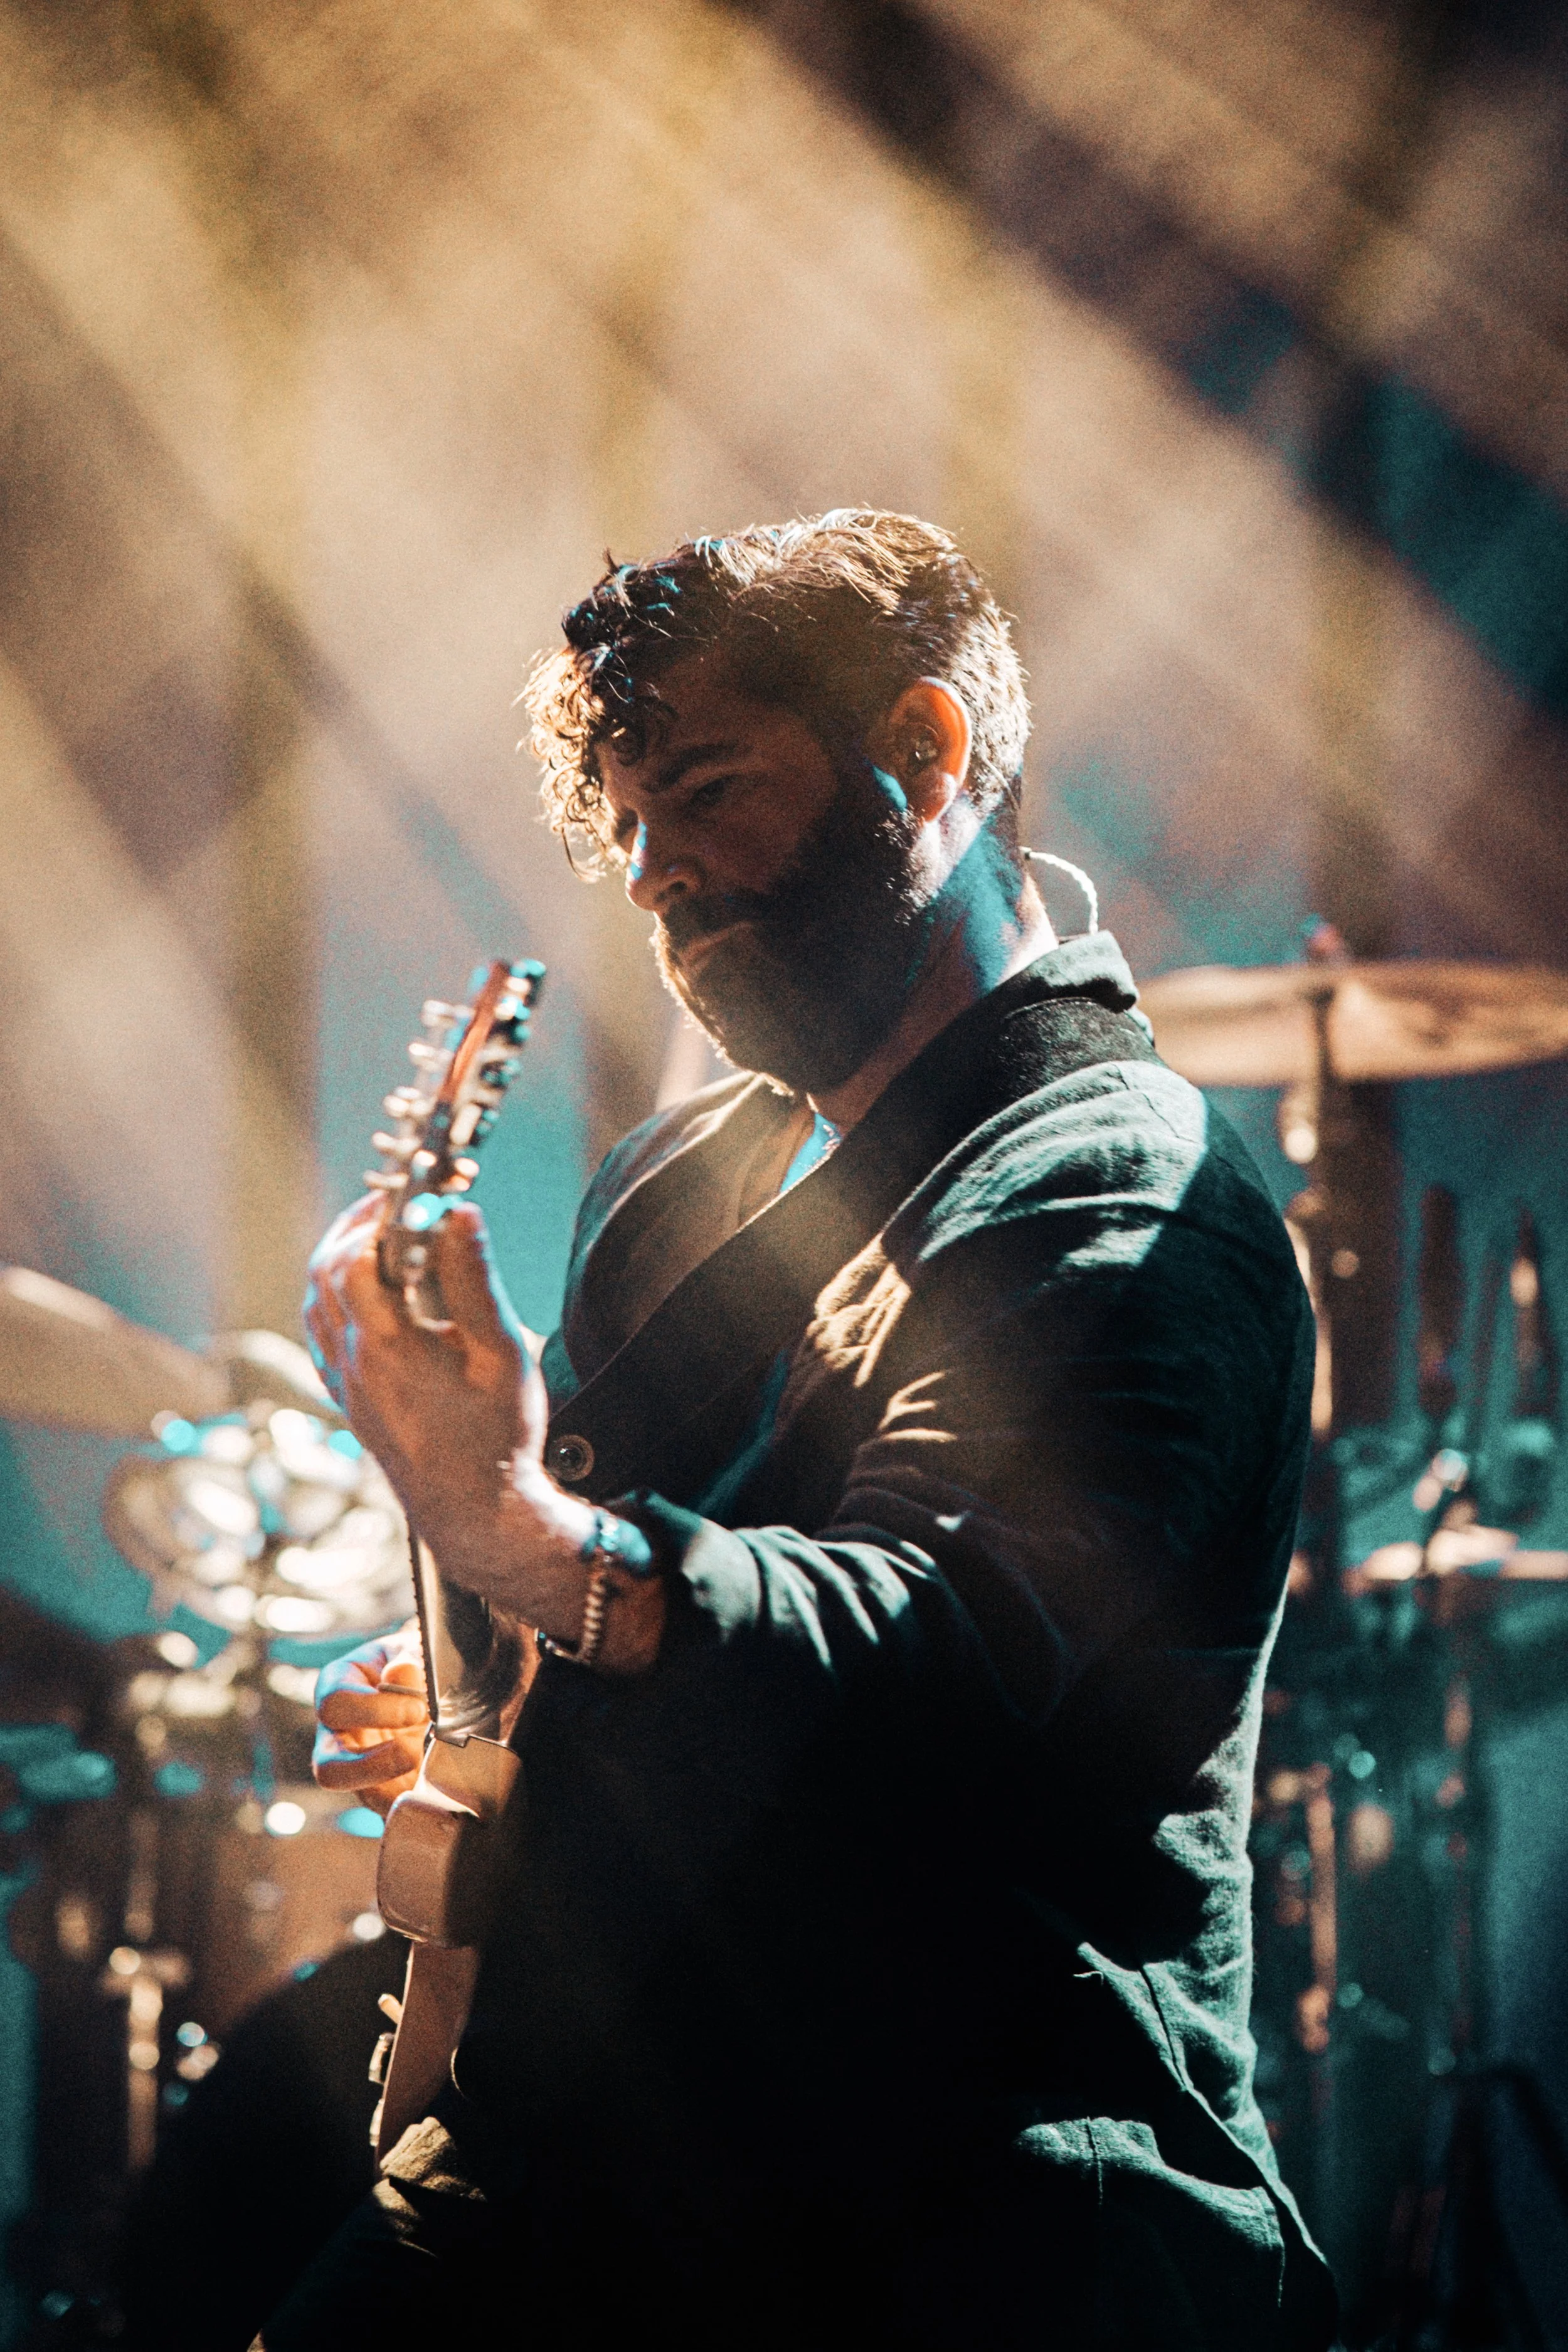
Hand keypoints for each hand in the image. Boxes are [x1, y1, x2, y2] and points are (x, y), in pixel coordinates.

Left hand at [304, 1194, 664, 1666]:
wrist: (474, 1512)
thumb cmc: (496, 1434)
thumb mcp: (500, 1353)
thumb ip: (473, 1279)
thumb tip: (459, 1214)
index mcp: (389, 1345)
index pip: (357, 1257)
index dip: (377, 1216)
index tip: (411, 1194)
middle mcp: (355, 1362)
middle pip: (326, 1273)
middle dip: (354, 1228)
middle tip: (393, 1204)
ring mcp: (346, 1383)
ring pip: (316, 1303)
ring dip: (337, 1259)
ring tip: (376, 1235)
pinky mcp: (350, 1400)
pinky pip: (320, 1334)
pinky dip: (332, 1297)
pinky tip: (363, 1291)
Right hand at [313, 1626, 429, 1815]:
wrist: (435, 1677)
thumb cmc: (415, 1658)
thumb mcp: (410, 1646)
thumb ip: (407, 1656)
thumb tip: (401, 1672)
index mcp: (338, 1687)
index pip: (335, 1705)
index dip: (373, 1710)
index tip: (415, 1708)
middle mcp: (339, 1733)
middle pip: (328, 1769)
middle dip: (371, 1767)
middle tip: (411, 1752)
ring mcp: (361, 1767)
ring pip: (362, 1796)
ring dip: (399, 1789)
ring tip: (430, 1769)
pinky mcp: (388, 1788)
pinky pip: (394, 1807)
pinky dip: (417, 1802)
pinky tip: (440, 1787)